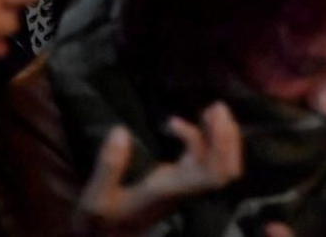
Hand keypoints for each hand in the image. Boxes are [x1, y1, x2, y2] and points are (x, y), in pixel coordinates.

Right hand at [75, 104, 242, 232]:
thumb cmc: (102, 220)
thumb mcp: (97, 197)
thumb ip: (108, 166)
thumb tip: (121, 131)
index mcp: (170, 190)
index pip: (212, 176)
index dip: (221, 147)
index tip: (211, 117)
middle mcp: (183, 187)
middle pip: (225, 170)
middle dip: (228, 138)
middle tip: (217, 107)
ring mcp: (182, 184)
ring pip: (218, 165)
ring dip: (220, 136)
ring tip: (210, 108)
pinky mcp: (176, 181)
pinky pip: (200, 160)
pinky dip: (197, 139)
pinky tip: (174, 124)